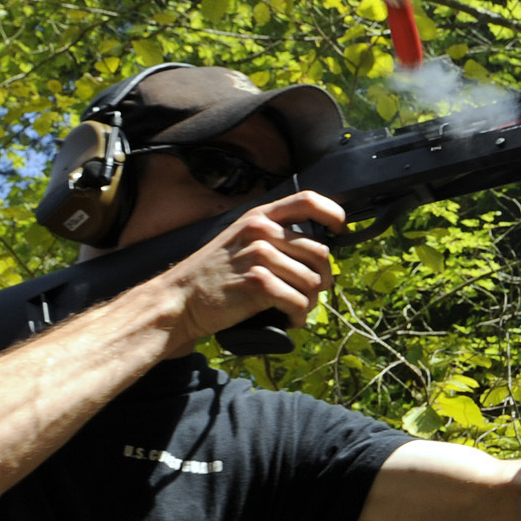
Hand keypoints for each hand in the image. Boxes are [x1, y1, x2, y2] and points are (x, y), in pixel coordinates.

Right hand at [157, 189, 345, 353]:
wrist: (180, 299)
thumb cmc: (214, 274)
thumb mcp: (240, 240)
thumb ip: (274, 237)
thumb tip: (318, 251)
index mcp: (259, 217)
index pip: (308, 201)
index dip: (333, 214)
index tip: (339, 229)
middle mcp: (261, 231)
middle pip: (320, 253)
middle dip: (322, 278)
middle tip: (310, 292)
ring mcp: (259, 256)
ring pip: (313, 282)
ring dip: (309, 302)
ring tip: (294, 309)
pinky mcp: (258, 283)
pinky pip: (299, 302)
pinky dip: (298, 316)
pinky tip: (288, 319)